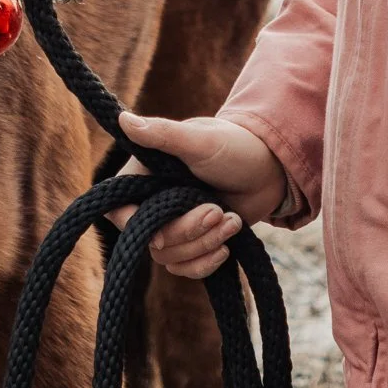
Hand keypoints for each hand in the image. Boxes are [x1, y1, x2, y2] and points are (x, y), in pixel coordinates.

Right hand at [110, 112, 287, 279]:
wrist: (269, 169)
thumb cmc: (233, 145)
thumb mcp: (198, 139)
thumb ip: (162, 134)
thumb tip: (123, 119)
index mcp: (146, 174)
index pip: (118, 207)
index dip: (133, 224)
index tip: (159, 231)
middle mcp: (154, 201)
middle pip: (150, 238)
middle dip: (187, 231)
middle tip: (217, 212)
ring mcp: (173, 223)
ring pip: (169, 256)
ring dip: (202, 245)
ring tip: (231, 221)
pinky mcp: (193, 242)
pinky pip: (185, 268)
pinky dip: (206, 263)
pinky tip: (227, 246)